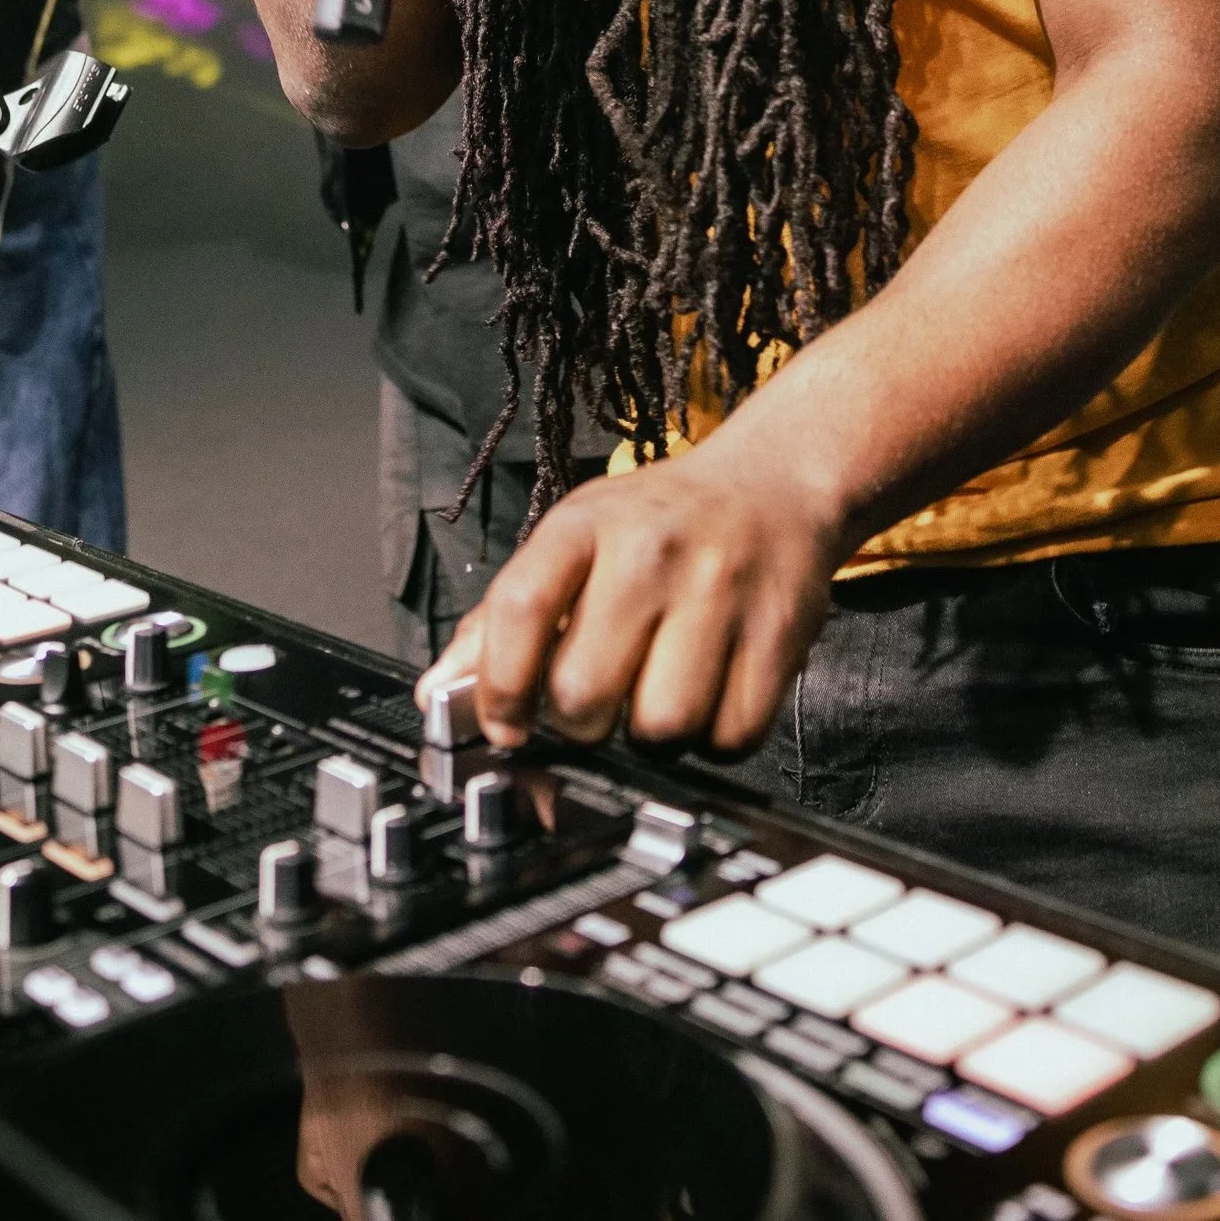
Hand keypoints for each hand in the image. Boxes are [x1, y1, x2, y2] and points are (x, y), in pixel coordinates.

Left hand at [414, 432, 844, 758]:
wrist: (777, 481)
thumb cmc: (663, 522)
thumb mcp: (575, 539)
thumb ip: (504, 617)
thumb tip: (439, 693)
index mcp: (586, 525)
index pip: (519, 610)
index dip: (498, 687)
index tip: (503, 724)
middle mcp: (651, 552)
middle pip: (583, 693)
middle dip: (580, 723)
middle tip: (595, 705)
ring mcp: (720, 592)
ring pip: (660, 727)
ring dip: (652, 737)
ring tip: (658, 696)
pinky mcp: (779, 634)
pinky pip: (730, 736)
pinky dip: (715, 739)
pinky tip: (710, 697)